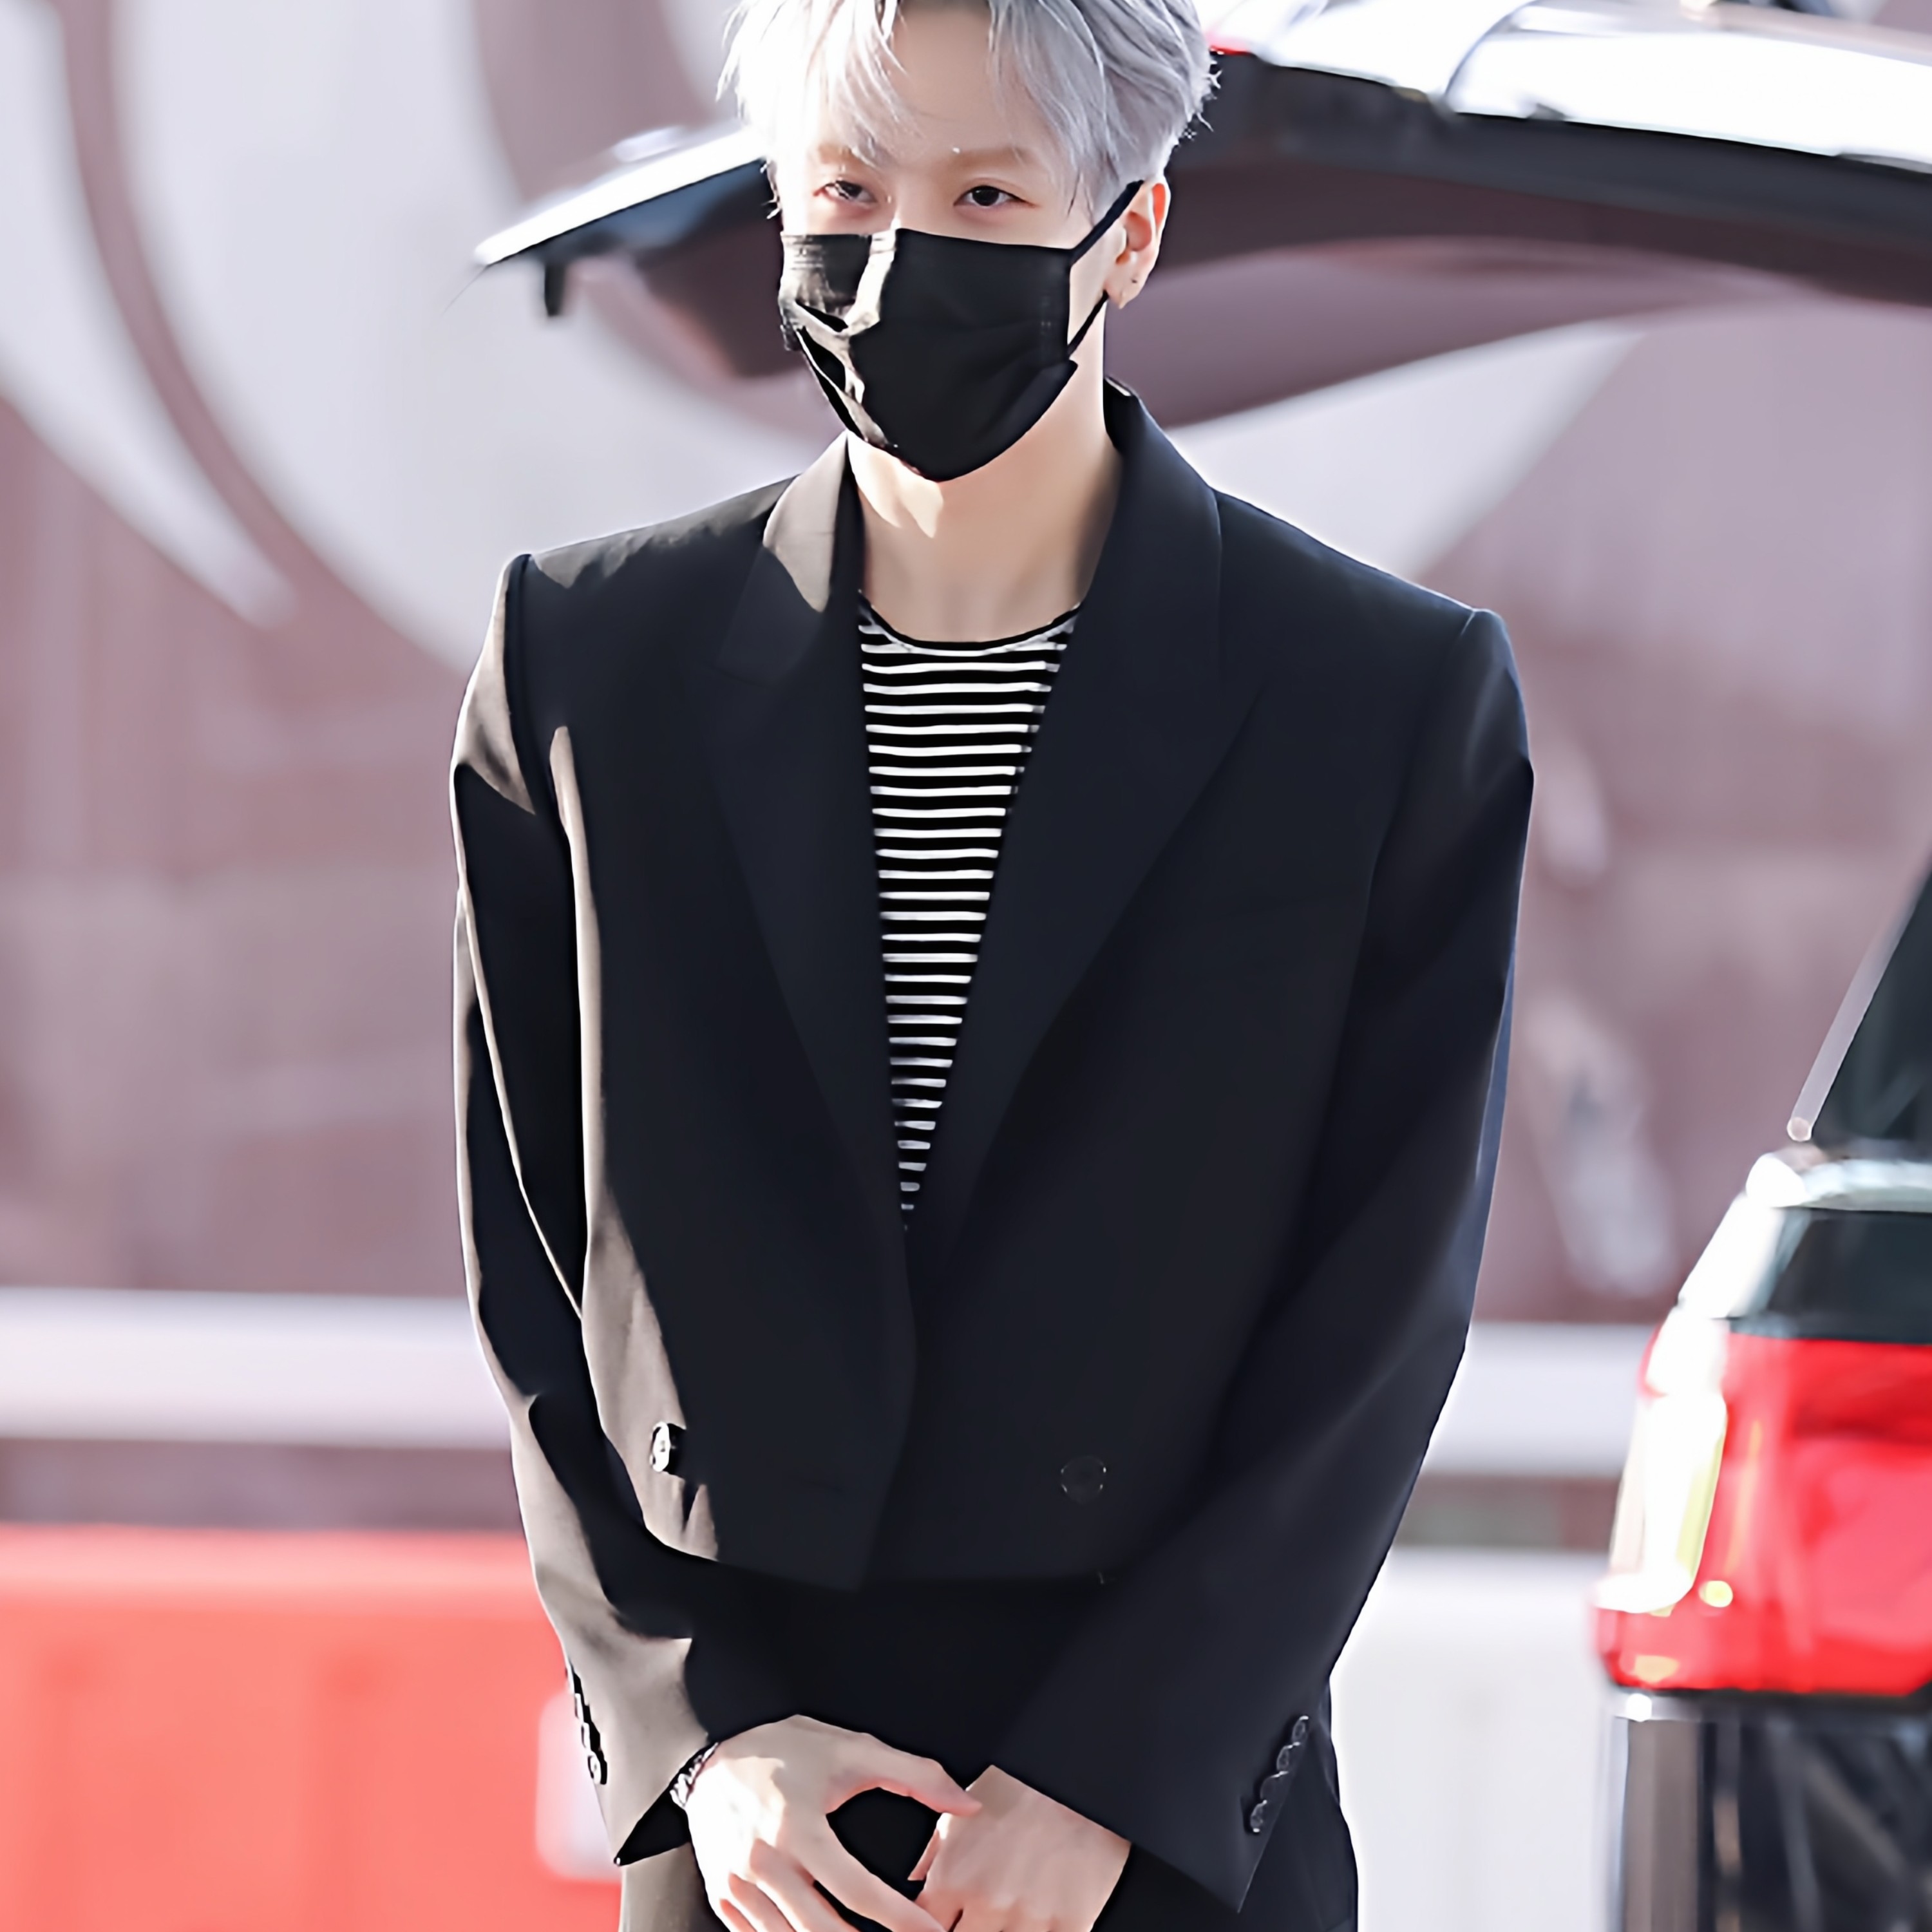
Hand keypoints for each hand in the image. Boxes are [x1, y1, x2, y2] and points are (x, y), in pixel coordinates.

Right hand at [684, 1715, 979, 1931]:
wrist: (708, 1758)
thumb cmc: (781, 1751)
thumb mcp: (848, 1751)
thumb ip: (913, 1775)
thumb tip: (966, 1805)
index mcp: (798, 1828)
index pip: (858, 1890)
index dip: (899, 1919)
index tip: (931, 1931)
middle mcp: (765, 1864)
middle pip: (822, 1929)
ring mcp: (740, 1887)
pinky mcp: (724, 1899)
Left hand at [911, 1766, 1129, 1931]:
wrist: (1078, 1780)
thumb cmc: (1021, 1790)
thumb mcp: (965, 1814)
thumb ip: (935, 1853)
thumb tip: (916, 1880)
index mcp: (955, 1879)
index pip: (925, 1929)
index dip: (934, 1927)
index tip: (944, 1920)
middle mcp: (987, 1904)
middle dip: (966, 1930)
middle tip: (978, 1917)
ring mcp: (1029, 1919)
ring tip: (1011, 1912)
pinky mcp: (1069, 1925)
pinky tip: (1038, 1921)